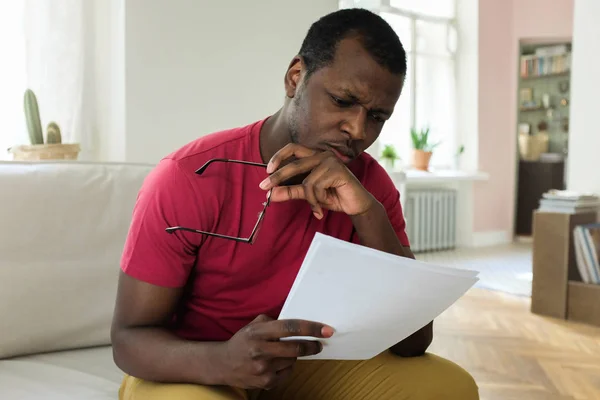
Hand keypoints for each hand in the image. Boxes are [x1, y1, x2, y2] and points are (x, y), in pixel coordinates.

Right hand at [217, 314, 333, 389]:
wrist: (223, 364)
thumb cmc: (242, 341)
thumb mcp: (253, 325)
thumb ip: (272, 322)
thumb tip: (297, 324)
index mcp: (258, 332)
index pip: (290, 327)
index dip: (311, 328)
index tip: (326, 330)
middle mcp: (260, 350)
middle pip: (296, 348)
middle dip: (312, 346)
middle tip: (319, 344)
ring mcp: (263, 368)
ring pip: (293, 361)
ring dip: (294, 356)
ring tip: (282, 353)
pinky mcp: (266, 383)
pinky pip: (287, 373)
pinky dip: (286, 367)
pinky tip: (275, 364)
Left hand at [259, 143, 375, 218]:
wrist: (356, 205)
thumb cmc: (334, 196)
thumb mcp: (309, 195)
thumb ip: (291, 191)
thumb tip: (271, 193)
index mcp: (315, 156)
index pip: (293, 148)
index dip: (278, 156)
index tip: (267, 170)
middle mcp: (322, 155)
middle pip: (295, 165)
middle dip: (278, 177)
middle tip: (265, 189)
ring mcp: (331, 161)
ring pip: (307, 182)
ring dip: (310, 199)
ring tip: (317, 206)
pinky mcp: (338, 170)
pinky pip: (317, 188)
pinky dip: (318, 201)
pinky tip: (324, 205)